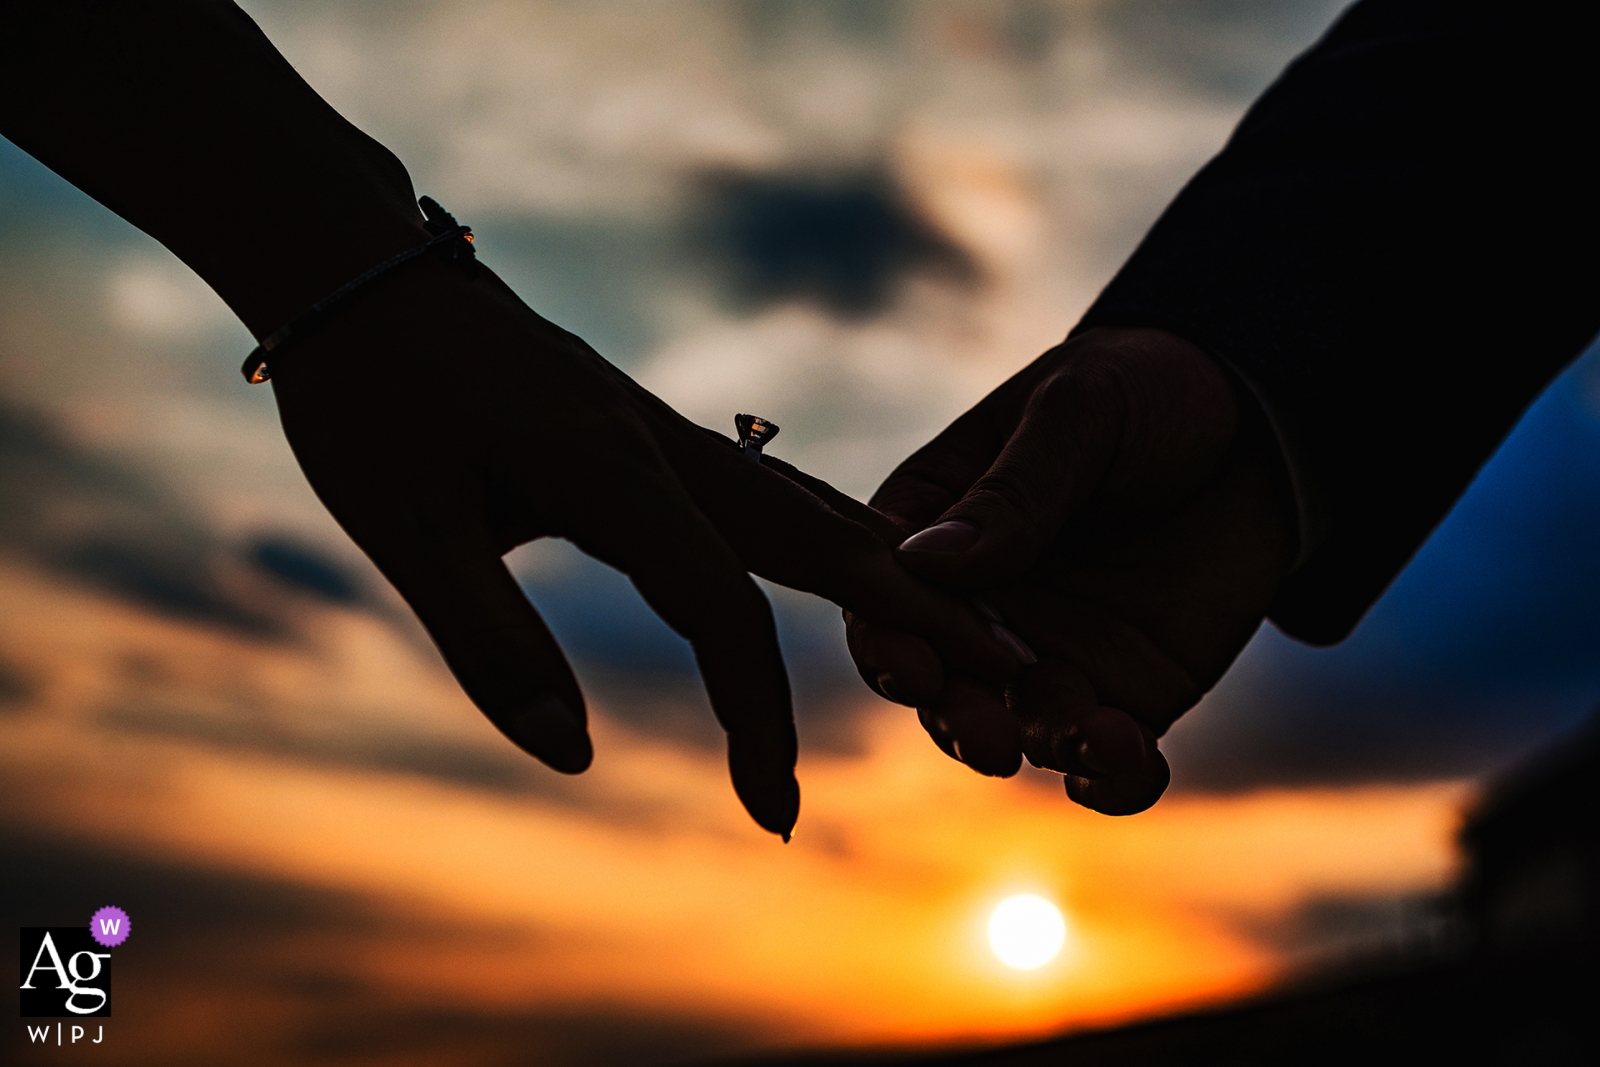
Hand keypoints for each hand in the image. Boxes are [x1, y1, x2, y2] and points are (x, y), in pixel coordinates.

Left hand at [270, 253, 1026, 836]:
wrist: (362, 274)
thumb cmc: (370, 400)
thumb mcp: (405, 527)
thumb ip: (490, 640)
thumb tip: (573, 756)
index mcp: (616, 476)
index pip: (725, 614)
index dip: (758, 716)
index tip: (772, 813)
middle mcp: (669, 448)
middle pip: (823, 541)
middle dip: (921, 613)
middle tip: (1012, 674)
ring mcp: (669, 432)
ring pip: (811, 507)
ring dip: (896, 569)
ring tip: (977, 618)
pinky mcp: (652, 429)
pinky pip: (773, 491)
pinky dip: (837, 536)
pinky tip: (858, 556)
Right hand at [845, 327, 1295, 813]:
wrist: (1258, 423)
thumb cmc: (1141, 390)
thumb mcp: (1078, 413)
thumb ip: (1014, 491)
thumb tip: (926, 561)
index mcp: (933, 528)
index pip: (885, 597)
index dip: (889, 639)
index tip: (914, 665)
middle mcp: (974, 608)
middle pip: (941, 682)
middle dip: (958, 717)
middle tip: (988, 737)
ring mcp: (1045, 658)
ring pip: (1016, 729)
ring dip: (1038, 747)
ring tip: (1087, 738)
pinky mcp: (1123, 693)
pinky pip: (1104, 758)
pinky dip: (1113, 779)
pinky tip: (1133, 765)